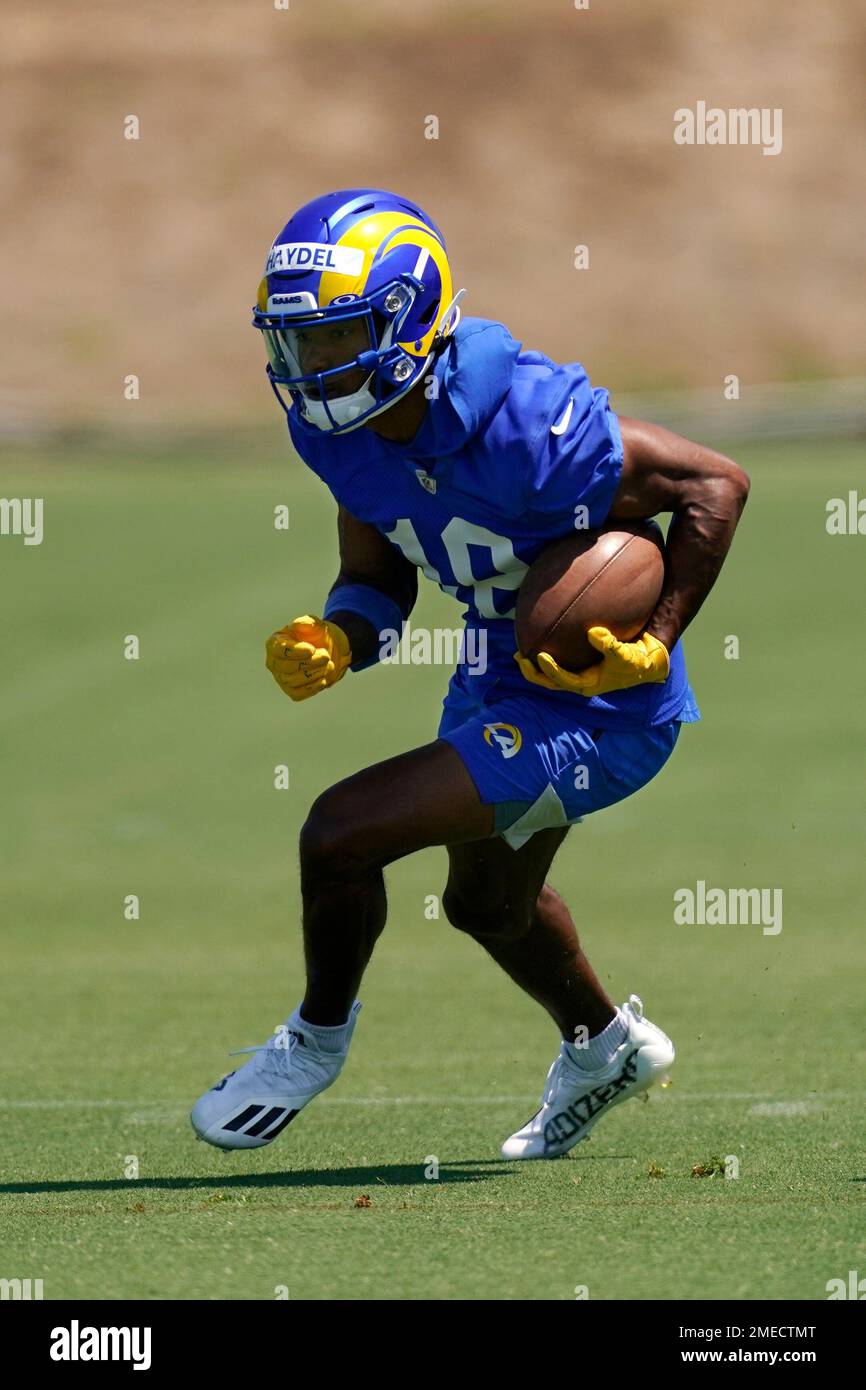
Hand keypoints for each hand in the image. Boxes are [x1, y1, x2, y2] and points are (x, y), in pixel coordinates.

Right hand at [265, 615, 351, 701]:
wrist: (330, 651)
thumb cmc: (318, 636)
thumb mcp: (316, 625)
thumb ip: (308, 622)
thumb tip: (298, 624)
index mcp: (275, 644)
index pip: (279, 651)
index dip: (296, 651)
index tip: (312, 649)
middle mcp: (274, 662)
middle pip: (286, 667)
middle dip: (310, 662)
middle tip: (326, 655)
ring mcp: (282, 678)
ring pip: (293, 681)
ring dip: (315, 673)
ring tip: (329, 664)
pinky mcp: (292, 691)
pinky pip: (299, 693)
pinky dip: (313, 686)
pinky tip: (324, 677)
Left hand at [514, 626, 669, 696]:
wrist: (646, 662)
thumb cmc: (636, 661)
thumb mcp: (626, 655)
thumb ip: (611, 645)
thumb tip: (592, 632)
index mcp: (589, 684)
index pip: (564, 680)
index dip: (550, 671)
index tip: (540, 656)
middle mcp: (580, 680)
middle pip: (550, 682)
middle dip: (533, 673)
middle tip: (519, 658)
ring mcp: (579, 673)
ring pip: (551, 674)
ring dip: (535, 666)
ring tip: (519, 652)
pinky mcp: (580, 663)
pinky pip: (560, 660)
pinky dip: (549, 651)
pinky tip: (539, 636)